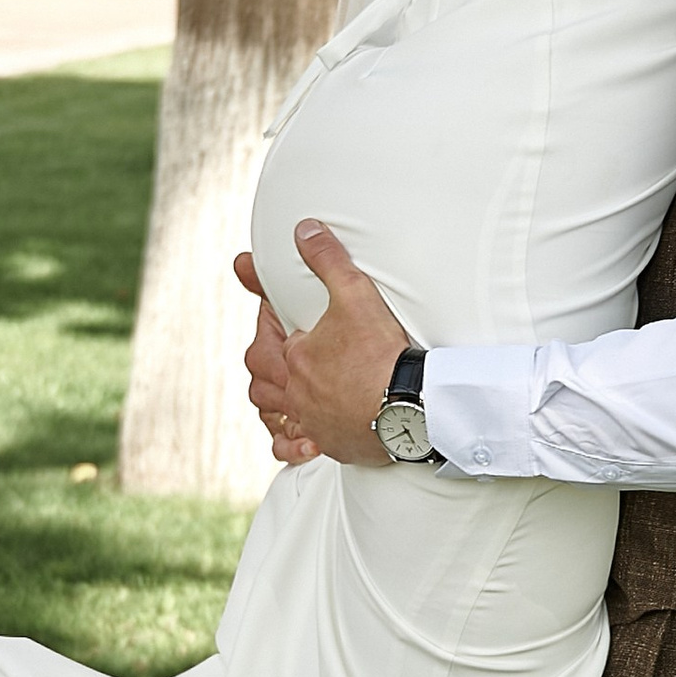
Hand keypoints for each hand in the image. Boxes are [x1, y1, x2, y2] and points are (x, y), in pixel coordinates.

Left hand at [234, 228, 411, 468]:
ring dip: (273, 398)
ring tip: (282, 386)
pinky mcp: (332, 444)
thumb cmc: (382, 354)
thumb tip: (304, 230)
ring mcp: (312, 421)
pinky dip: (293, 440)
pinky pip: (296, 446)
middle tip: (279, 344)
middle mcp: (296, 393)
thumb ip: (328, 261)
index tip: (275, 307)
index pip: (269, 331)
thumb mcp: (355, 295)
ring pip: (273, 412)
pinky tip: (302, 436)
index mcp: (295, 357)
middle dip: (266, 355)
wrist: (413, 406)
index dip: (271, 316)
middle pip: (262, 374)